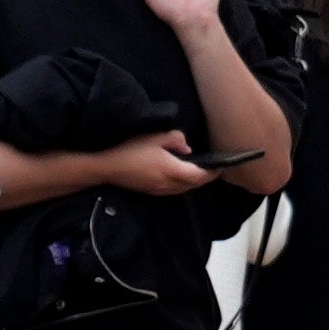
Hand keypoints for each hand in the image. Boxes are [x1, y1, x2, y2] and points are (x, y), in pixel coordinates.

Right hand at [95, 133, 213, 197]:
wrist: (107, 167)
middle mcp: (168, 184)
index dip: (212, 173)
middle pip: (194, 185)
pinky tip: (181, 175)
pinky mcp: (152, 192)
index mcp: (171, 170)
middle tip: (214, 168)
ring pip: (184, 189)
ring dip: (194, 182)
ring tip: (200, 171)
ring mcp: (160, 190)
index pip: (199, 176)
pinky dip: (183, 184)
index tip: (221, 166)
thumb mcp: (154, 137)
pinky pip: (174, 190)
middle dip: (205, 178)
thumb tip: (188, 149)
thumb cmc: (130, 149)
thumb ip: (175, 139)